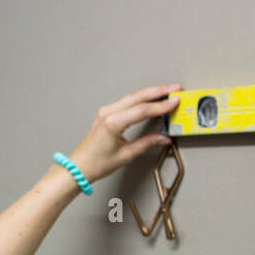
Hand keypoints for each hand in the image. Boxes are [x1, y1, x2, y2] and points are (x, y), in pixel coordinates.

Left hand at [65, 83, 181, 183]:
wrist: (78, 166)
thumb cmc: (97, 163)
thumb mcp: (125, 155)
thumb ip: (146, 144)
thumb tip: (163, 139)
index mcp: (113, 123)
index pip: (142, 110)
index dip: (161, 106)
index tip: (175, 101)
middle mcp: (108, 113)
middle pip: (138, 97)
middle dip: (158, 91)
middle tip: (175, 88)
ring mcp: (105, 111)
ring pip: (132, 97)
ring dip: (150, 93)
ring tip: (166, 91)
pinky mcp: (105, 113)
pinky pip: (125, 102)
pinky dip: (140, 99)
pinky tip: (150, 99)